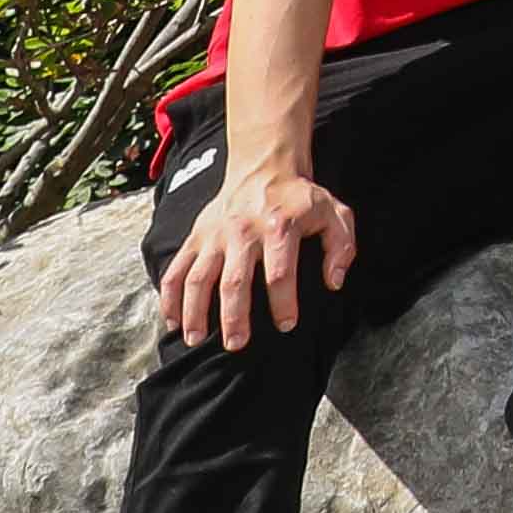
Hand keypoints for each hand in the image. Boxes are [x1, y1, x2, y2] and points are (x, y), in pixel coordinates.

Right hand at [161, 168, 357, 350]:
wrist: (263, 167)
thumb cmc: (301, 198)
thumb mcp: (334, 213)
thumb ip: (342, 247)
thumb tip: (334, 282)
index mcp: (279, 226)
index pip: (280, 272)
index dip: (283, 302)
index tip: (286, 325)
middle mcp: (242, 231)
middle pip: (235, 280)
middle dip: (234, 316)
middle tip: (236, 345)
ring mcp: (214, 235)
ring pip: (198, 277)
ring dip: (195, 311)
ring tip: (195, 340)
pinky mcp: (195, 237)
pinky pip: (176, 269)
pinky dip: (170, 297)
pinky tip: (173, 321)